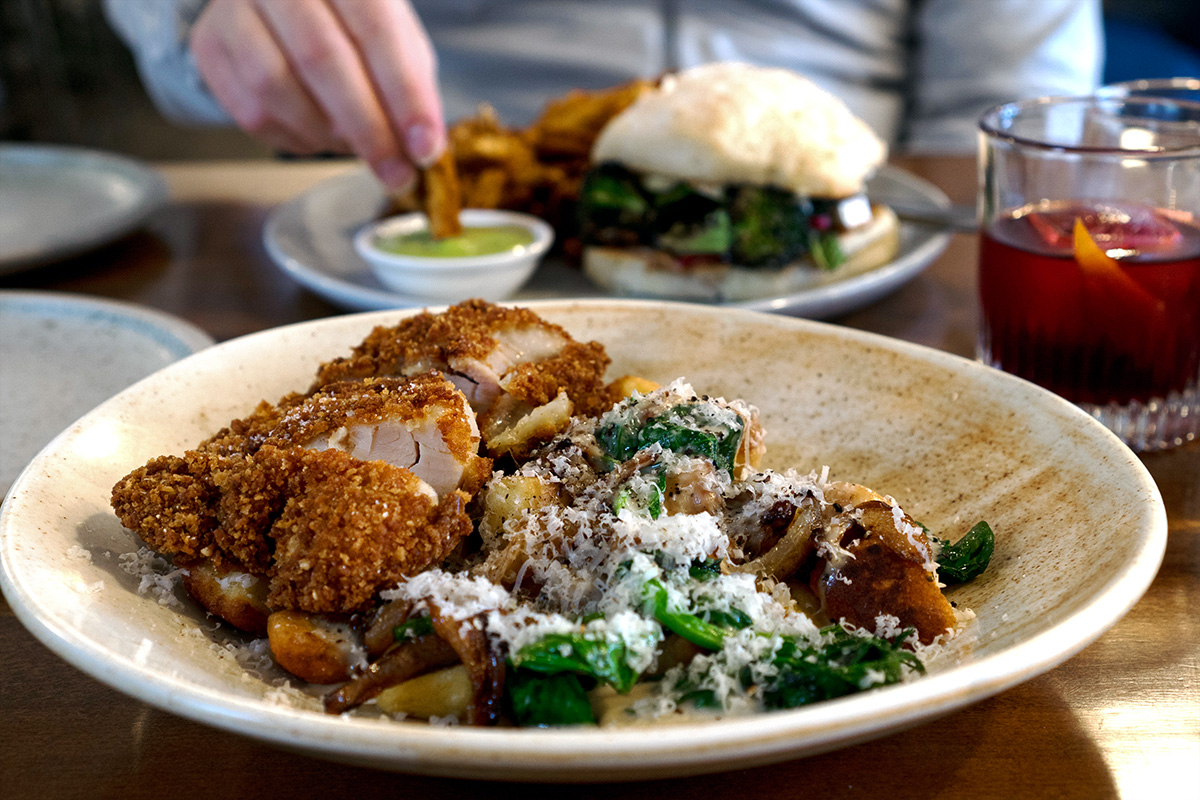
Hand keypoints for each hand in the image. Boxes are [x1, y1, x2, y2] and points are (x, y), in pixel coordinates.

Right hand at [190, 0, 442, 190]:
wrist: (280, 3)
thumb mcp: (395, 38)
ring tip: (355, 145)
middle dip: (368, 129)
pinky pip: (250, 110)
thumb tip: (423, 146)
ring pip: (276, 86)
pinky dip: (295, 136)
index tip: (425, 148)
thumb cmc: (350, 22)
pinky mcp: (210, 45)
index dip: (404, 94)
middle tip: (397, 173)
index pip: (375, 28)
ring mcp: (235, 7)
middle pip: (322, 59)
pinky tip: (318, 133)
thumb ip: (411, 83)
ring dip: (326, 134)